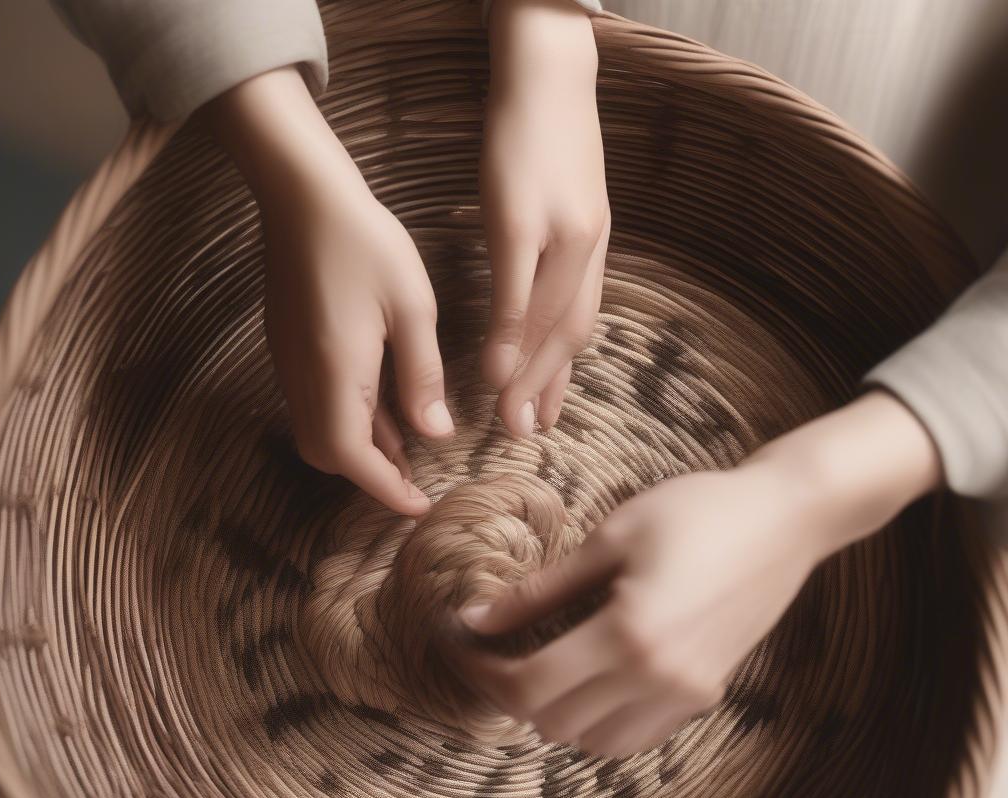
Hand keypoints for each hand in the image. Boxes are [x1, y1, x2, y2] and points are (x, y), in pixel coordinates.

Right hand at [204, 68, 452, 515]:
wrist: (303, 195)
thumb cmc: (365, 244)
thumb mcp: (412, 310)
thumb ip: (422, 377)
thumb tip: (434, 433)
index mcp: (336, 373)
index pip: (353, 457)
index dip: (386, 489)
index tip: (419, 506)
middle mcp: (303, 377)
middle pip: (328, 454)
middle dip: (370, 474)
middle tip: (415, 479)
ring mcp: (289, 362)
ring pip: (319, 430)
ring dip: (360, 447)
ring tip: (407, 448)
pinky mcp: (288, 345)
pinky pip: (315, 401)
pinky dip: (348, 418)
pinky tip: (383, 402)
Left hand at [457, 391, 942, 756]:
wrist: (785, 520)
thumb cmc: (697, 511)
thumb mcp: (610, 538)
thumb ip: (541, 589)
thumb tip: (477, 617)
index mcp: (628, 635)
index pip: (529, 686)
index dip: (481, 673)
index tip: (460, 646)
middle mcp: (658, 678)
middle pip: (554, 723)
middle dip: (509, 693)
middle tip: (490, 653)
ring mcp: (686, 694)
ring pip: (593, 742)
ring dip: (553, 713)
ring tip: (536, 667)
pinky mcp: (705, 694)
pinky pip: (634, 735)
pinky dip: (597, 720)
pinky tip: (587, 679)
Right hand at [481, 0, 608, 434]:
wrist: (548, 72)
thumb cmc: (548, 135)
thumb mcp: (563, 198)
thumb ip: (555, 249)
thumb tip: (542, 294)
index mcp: (592, 246)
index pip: (579, 325)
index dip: (561, 375)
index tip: (543, 414)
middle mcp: (586, 248)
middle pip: (569, 334)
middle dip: (545, 390)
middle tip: (524, 434)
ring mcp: (559, 235)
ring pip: (548, 323)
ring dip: (527, 378)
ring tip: (508, 419)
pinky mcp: (524, 219)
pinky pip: (518, 292)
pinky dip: (508, 336)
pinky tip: (494, 369)